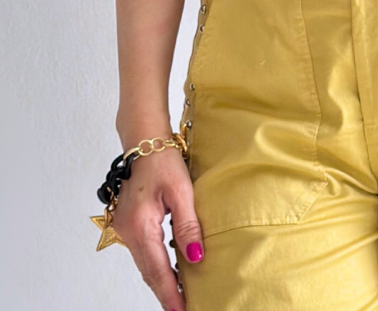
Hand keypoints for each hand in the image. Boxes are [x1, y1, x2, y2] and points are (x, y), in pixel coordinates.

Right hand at [110, 145, 203, 310]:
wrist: (143, 141)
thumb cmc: (162, 160)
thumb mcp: (181, 190)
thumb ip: (188, 226)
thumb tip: (196, 256)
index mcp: (140, 226)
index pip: (157, 270)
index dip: (171, 294)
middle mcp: (127, 232)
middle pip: (148, 272)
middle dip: (166, 292)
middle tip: (182, 309)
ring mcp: (125, 228)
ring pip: (144, 264)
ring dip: (161, 280)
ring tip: (180, 294)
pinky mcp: (128, 223)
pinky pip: (143, 252)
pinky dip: (155, 264)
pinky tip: (170, 269)